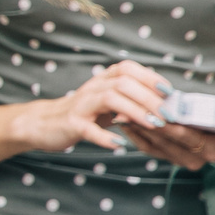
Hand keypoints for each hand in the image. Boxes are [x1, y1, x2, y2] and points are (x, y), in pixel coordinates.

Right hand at [10, 60, 214, 171]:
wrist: (44, 123)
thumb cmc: (84, 113)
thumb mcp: (108, 101)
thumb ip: (132, 98)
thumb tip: (166, 102)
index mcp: (102, 79)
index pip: (128, 69)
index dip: (150, 78)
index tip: (170, 93)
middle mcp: (92, 87)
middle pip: (123, 83)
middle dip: (149, 98)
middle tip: (169, 115)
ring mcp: (80, 105)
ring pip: (109, 98)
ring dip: (135, 111)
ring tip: (154, 125)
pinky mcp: (71, 124)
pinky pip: (88, 128)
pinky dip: (105, 137)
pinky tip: (119, 145)